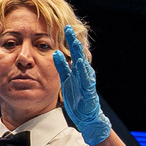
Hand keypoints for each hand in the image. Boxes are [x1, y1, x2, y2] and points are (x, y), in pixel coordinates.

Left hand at [52, 28, 110, 145]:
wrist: (87, 117)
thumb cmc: (78, 98)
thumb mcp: (67, 79)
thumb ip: (62, 67)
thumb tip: (56, 52)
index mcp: (78, 70)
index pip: (73, 52)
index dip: (70, 40)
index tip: (65, 27)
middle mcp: (84, 74)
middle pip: (78, 55)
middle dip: (74, 42)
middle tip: (69, 29)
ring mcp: (87, 83)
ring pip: (83, 66)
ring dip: (79, 54)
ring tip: (75, 43)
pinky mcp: (89, 92)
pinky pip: (86, 80)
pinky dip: (83, 72)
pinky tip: (79, 63)